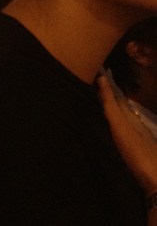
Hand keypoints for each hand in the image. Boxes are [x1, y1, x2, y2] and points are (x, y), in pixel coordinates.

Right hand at [97, 72, 156, 192]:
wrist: (155, 180)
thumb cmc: (136, 152)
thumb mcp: (120, 126)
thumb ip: (111, 105)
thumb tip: (102, 79)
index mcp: (131, 116)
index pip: (117, 95)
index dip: (108, 84)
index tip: (100, 70)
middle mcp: (137, 123)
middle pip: (122, 105)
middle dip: (111, 93)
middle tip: (99, 82)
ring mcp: (140, 137)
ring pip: (126, 117)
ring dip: (115, 108)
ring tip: (104, 101)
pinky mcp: (140, 150)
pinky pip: (127, 128)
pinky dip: (120, 122)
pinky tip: (118, 127)